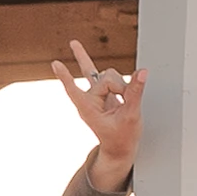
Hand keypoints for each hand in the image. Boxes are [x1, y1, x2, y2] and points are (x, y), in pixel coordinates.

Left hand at [52, 39, 146, 190]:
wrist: (120, 148)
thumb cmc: (122, 138)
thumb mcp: (131, 116)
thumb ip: (135, 93)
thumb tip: (141, 72)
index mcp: (89, 109)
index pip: (75, 90)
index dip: (66, 77)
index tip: (55, 64)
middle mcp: (90, 100)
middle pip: (105, 78)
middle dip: (120, 86)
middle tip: (126, 102)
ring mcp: (96, 96)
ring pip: (108, 74)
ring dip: (120, 84)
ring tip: (125, 100)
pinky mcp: (103, 93)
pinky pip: (96, 73)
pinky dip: (89, 62)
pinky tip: (75, 48)